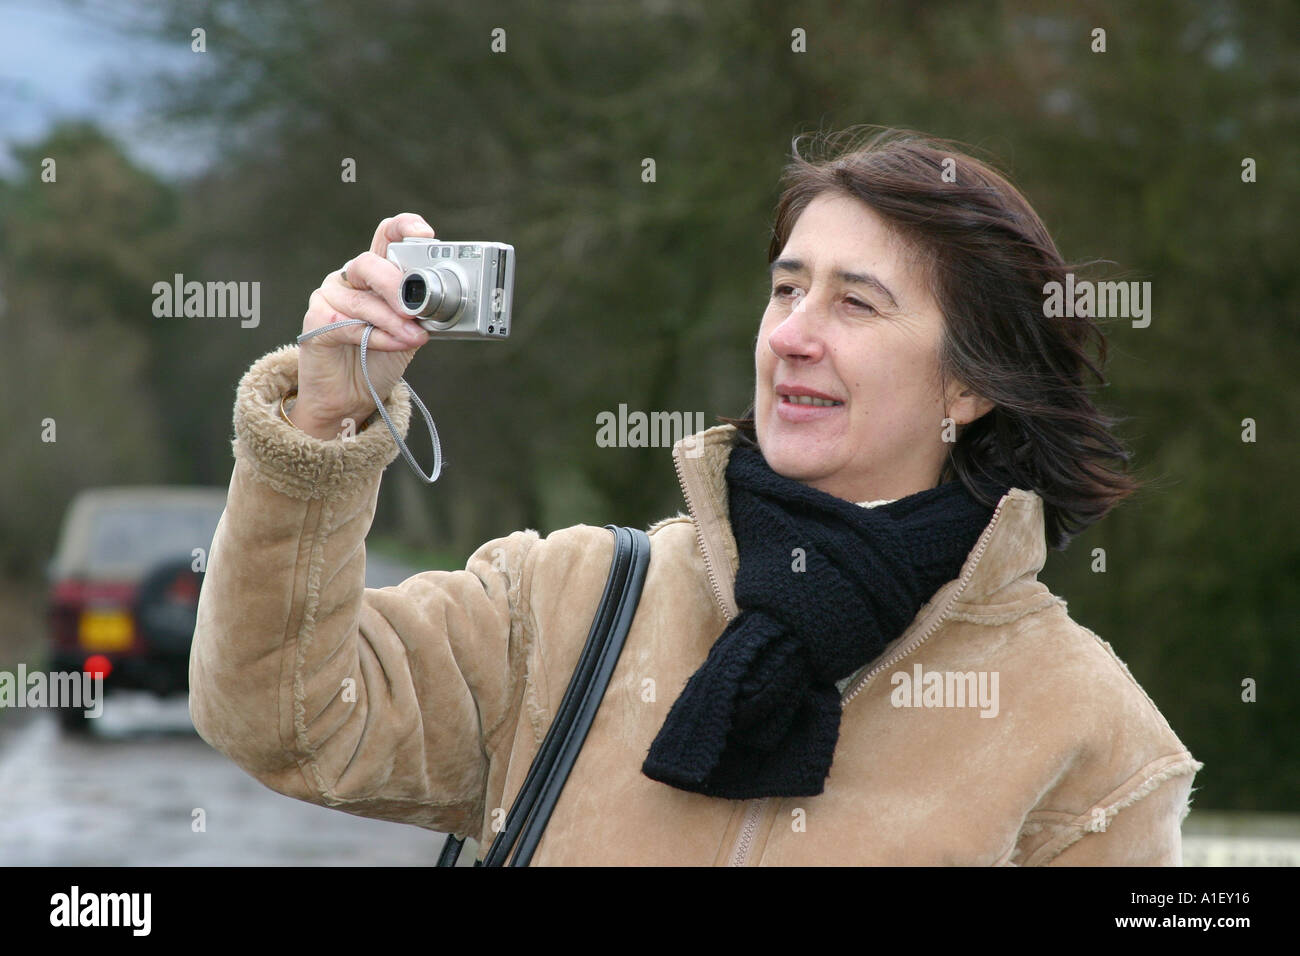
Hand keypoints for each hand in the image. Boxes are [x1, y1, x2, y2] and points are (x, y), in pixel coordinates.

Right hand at [290, 213, 434, 438]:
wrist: (352, 396)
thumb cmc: (380, 359)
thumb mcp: (410, 330)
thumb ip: (421, 312)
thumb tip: (442, 302)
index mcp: (376, 272)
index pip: (386, 236)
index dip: (404, 228)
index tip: (425, 235)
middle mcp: (350, 278)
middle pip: (369, 263)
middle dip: (396, 285)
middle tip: (415, 308)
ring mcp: (329, 296)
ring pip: (362, 300)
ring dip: (392, 321)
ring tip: (415, 337)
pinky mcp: (316, 320)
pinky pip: (348, 324)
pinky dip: (377, 336)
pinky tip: (396, 343)